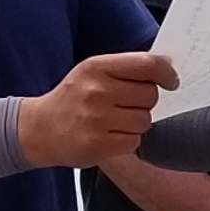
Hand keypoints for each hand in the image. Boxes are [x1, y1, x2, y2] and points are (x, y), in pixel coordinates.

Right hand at [16, 51, 174, 167]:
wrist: (38, 129)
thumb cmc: (71, 99)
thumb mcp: (90, 73)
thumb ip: (124, 69)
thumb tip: (165, 68)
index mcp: (96, 67)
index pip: (147, 65)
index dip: (166, 74)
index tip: (171, 82)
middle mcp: (96, 91)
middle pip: (150, 95)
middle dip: (145, 102)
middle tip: (127, 106)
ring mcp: (96, 120)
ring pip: (144, 121)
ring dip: (136, 123)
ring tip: (115, 122)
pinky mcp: (97, 145)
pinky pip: (134, 142)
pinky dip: (127, 141)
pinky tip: (109, 136)